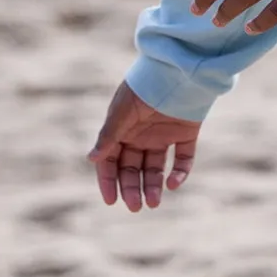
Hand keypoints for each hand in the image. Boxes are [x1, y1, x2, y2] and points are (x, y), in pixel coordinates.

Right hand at [86, 80, 200, 211]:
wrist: (177, 69)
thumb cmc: (143, 88)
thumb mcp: (121, 112)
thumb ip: (109, 136)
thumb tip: (91, 158)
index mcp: (121, 130)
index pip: (110, 161)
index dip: (108, 181)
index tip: (111, 201)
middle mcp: (140, 136)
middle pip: (133, 169)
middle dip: (131, 188)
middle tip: (134, 207)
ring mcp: (163, 136)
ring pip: (156, 168)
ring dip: (154, 186)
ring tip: (154, 203)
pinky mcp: (186, 134)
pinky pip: (183, 159)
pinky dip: (180, 173)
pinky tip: (174, 183)